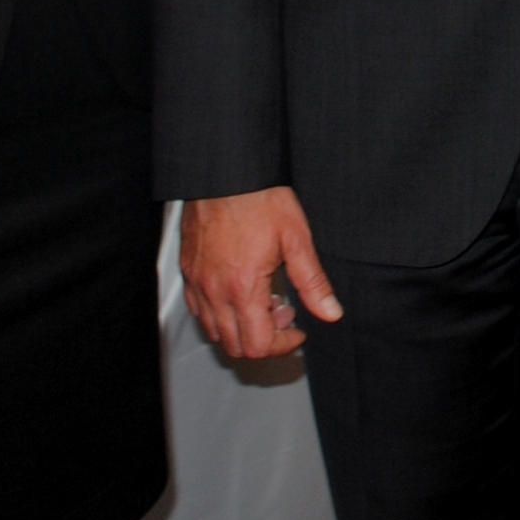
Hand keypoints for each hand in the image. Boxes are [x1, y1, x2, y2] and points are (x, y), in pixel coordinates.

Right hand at [178, 187, 340, 360]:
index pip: (259, 345)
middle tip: (283, 312)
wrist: (226, 173)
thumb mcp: (297, 239)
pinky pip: (198, 311)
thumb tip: (330, 312)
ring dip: (241, 328)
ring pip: (215, 332)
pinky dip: (220, 314)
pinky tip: (238, 292)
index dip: (283, 345)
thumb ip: (313, 283)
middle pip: (235, 346)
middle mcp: (215, 291)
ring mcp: (197, 283)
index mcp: (243, 288)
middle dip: (264, 339)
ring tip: (263, 300)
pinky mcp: (188, 272)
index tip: (298, 331)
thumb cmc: (258, 198)